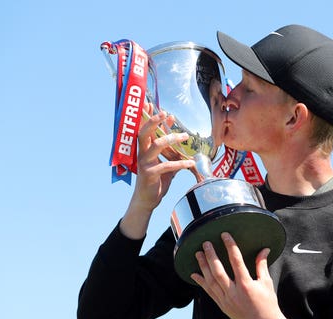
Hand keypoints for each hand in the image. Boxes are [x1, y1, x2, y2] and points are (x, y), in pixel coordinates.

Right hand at [119, 106, 194, 238]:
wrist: (147, 200)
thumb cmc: (156, 179)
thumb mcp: (164, 161)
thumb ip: (169, 148)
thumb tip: (178, 134)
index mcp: (143, 150)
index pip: (143, 129)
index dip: (146, 117)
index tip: (151, 104)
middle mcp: (141, 154)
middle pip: (144, 133)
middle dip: (153, 122)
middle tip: (164, 114)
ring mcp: (144, 164)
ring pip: (156, 145)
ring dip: (172, 139)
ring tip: (185, 136)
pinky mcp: (150, 174)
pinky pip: (166, 166)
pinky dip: (180, 164)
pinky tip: (191, 163)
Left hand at [191, 232, 296, 318]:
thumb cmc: (268, 304)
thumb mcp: (267, 283)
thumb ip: (262, 265)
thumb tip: (264, 249)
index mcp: (246, 285)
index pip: (236, 261)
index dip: (230, 246)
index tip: (225, 236)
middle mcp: (234, 293)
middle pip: (218, 271)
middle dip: (211, 256)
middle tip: (206, 243)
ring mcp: (226, 300)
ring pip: (211, 281)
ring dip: (203, 266)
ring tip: (198, 254)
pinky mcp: (222, 306)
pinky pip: (209, 292)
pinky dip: (201, 282)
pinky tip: (194, 273)